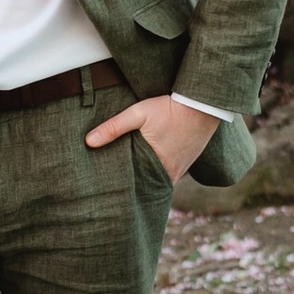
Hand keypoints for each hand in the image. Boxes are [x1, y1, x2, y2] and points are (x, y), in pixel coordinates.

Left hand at [86, 93, 213, 183]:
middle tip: (114, 186)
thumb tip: (89, 142)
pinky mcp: (187, 162)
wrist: (204, 104)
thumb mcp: (138, 113)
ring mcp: (182, 169)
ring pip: (158, 179)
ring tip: (129, 176)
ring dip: (146, 177)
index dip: (123, 188)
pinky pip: (169, 173)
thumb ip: (114, 127)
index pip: (136, 187)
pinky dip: (158, 171)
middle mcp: (171, 173)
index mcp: (158, 166)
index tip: (109, 189)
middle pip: (147, 185)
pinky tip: (149, 165)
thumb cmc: (170, 109)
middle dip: (133, 185)